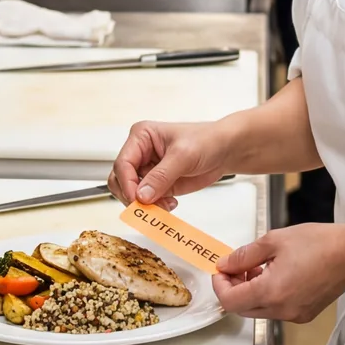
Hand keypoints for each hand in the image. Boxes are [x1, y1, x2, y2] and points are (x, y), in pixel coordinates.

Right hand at [108, 120, 228, 208]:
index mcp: (141, 137)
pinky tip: (170, 204)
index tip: (136, 199)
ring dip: (144, 204)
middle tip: (147, 207)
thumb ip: (161, 176)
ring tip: (165, 205)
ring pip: (131, 193)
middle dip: (132, 196)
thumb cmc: (206, 141)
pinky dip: (154, 208)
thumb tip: (141, 195)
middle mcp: (140, 153)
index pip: (122, 163)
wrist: (224, 151)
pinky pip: (146, 201)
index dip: (127, 183)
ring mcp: (147, 170)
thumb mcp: (183, 156)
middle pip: (120, 180)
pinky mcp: (157, 184)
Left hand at [212, 223, 344, 323]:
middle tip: (236, 266)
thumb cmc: (318, 243)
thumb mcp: (274, 241)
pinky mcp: (304, 315)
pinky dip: (267, 296)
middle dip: (233, 288)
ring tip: (257, 267)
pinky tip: (274, 275)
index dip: (220, 285)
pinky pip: (276, 310)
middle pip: (242, 309)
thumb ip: (244, 255)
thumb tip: (225, 264)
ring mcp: (294, 315)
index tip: (221, 270)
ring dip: (250, 291)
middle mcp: (282, 310)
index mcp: (271, 292)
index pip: (230, 301)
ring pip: (259, 310)